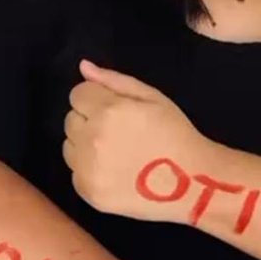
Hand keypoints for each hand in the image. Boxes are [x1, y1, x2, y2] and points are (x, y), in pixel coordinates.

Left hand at [62, 60, 216, 220]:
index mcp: (108, 111)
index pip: (77, 94)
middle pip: (71, 120)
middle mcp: (91, 139)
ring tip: (116, 151)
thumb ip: (114, 80)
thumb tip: (83, 67)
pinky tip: (114, 170)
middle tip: (118, 130)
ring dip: (85, 144)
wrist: (190, 181)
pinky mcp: (87, 192)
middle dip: (89, 120)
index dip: (96, 98)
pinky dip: (89, 169)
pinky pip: (75, 172)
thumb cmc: (174, 132)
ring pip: (69, 146)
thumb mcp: (152, 96)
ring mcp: (87, 169)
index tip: (115, 109)